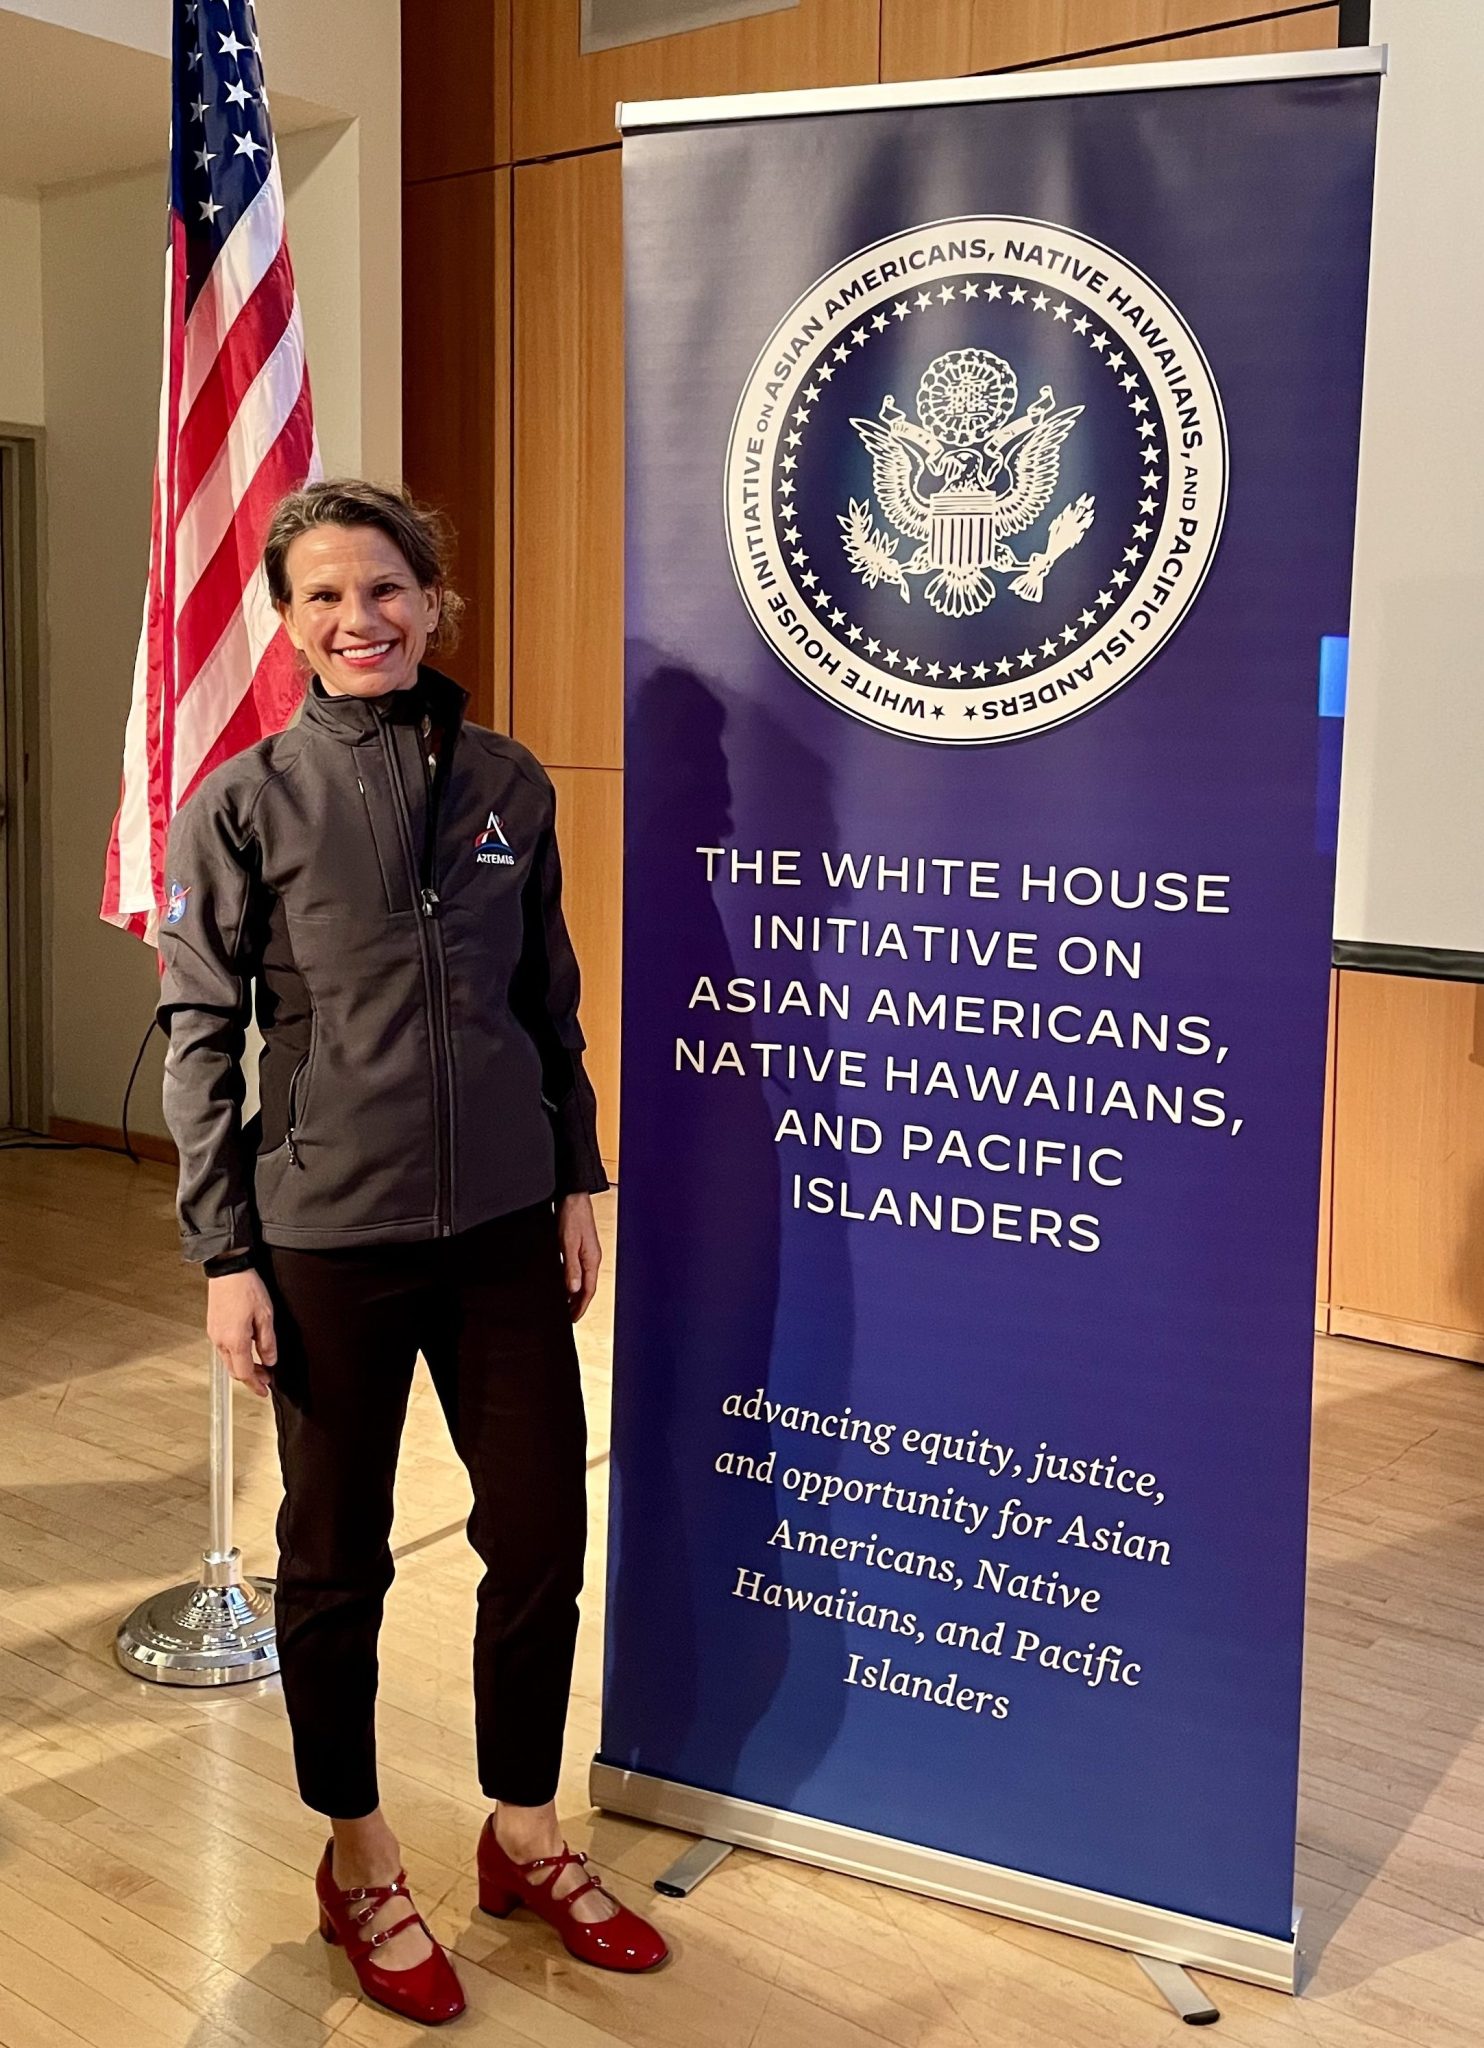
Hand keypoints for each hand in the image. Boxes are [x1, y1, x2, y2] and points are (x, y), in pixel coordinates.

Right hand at [207, 1269, 277, 1395]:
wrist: (227, 1269)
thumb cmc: (246, 1288)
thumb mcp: (265, 1315)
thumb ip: (268, 1341)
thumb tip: (270, 1360)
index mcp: (235, 1341)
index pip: (244, 1373)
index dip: (256, 1385)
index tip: (265, 1391)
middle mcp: (220, 1340)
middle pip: (234, 1370)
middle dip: (251, 1378)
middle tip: (266, 1379)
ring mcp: (214, 1333)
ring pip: (228, 1360)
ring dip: (243, 1366)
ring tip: (260, 1365)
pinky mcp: (213, 1326)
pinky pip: (224, 1348)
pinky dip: (236, 1355)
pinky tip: (247, 1349)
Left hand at [557, 1193, 600, 1321]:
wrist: (573, 1195)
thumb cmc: (572, 1215)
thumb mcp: (568, 1243)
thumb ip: (571, 1267)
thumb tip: (573, 1290)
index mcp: (592, 1259)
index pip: (588, 1290)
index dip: (580, 1306)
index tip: (573, 1320)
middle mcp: (592, 1258)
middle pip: (587, 1287)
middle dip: (578, 1304)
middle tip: (568, 1318)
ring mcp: (587, 1252)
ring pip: (582, 1279)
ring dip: (574, 1293)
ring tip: (565, 1305)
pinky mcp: (581, 1247)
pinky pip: (578, 1270)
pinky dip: (571, 1281)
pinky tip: (564, 1283)